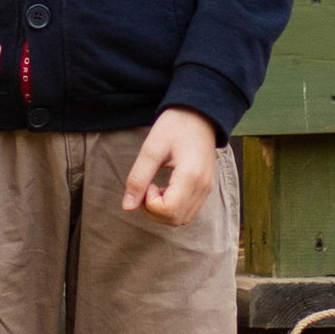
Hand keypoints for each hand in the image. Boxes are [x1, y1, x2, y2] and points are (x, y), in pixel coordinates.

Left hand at [123, 108, 218, 224]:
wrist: (199, 114)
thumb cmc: (175, 126)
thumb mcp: (151, 147)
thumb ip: (138, 178)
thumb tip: (127, 207)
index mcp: (191, 176)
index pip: (168, 211)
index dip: (150, 203)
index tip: (147, 182)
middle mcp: (203, 187)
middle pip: (176, 219)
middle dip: (154, 211)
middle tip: (147, 187)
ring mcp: (207, 189)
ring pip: (183, 219)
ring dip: (163, 211)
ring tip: (155, 187)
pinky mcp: (206, 189)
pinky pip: (189, 211)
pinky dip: (173, 207)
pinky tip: (165, 189)